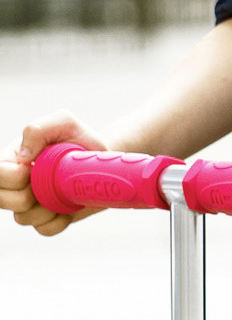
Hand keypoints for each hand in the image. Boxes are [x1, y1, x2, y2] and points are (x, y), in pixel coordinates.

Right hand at [0, 110, 108, 236]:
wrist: (101, 159)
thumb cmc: (80, 137)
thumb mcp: (63, 122)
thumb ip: (38, 129)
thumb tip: (22, 156)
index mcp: (15, 158)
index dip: (13, 178)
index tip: (34, 169)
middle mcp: (18, 183)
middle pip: (2, 200)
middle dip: (26, 196)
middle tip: (49, 182)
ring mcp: (31, 203)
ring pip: (23, 218)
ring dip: (46, 207)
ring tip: (63, 190)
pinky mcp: (48, 218)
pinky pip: (44, 229)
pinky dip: (59, 220)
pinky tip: (70, 205)